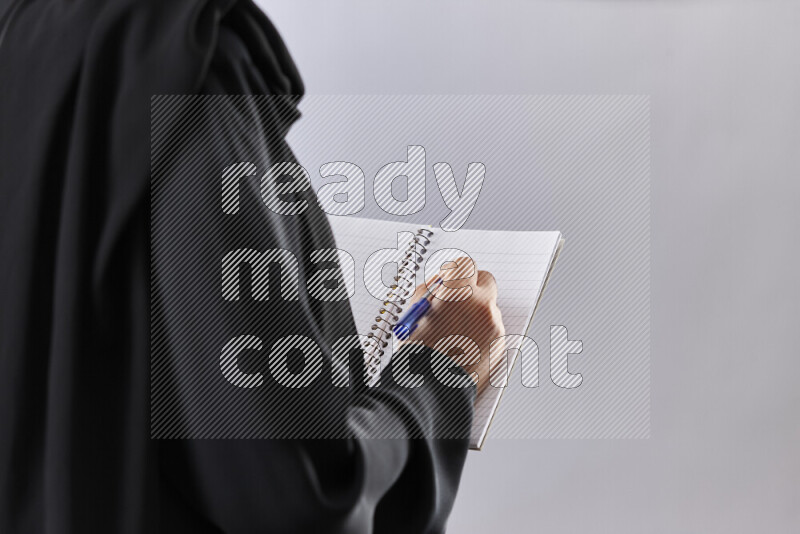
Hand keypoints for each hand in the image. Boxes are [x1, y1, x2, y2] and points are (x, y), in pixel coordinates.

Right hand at [403, 257, 504, 392]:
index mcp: (456, 292)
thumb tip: (442, 283)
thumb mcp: (415, 312)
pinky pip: (493, 328)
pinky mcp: (500, 342)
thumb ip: (430, 291)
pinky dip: (482, 334)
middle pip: (485, 280)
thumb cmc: (418, 353)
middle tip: (459, 300)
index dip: (456, 272)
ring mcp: (493, 324)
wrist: (431, 388)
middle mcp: (480, 304)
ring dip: (477, 313)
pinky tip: (465, 347)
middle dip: (473, 287)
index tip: (450, 279)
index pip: (465, 264)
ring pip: (489, 307)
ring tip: (456, 334)